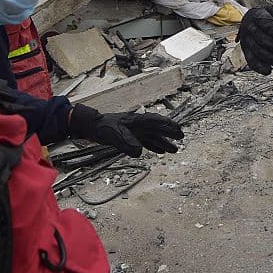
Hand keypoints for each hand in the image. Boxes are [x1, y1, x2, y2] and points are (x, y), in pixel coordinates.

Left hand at [68, 105, 183, 156]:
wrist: (90, 126)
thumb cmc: (102, 127)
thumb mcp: (114, 135)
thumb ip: (126, 142)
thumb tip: (139, 151)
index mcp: (136, 121)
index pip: (155, 122)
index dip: (167, 126)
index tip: (178, 130)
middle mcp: (137, 124)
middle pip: (157, 128)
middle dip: (169, 133)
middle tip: (181, 137)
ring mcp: (134, 130)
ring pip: (152, 136)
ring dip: (163, 142)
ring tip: (174, 150)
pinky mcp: (128, 136)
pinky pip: (144, 141)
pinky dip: (152, 146)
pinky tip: (158, 151)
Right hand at [236, 2, 272, 74]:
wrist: (258, 26)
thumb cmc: (269, 17)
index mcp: (256, 15)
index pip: (262, 20)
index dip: (270, 27)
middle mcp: (248, 28)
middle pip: (259, 37)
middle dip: (272, 44)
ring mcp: (247, 41)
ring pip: (256, 51)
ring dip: (269, 57)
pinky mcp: (247, 53)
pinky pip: (251, 61)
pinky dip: (259, 67)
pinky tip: (268, 71)